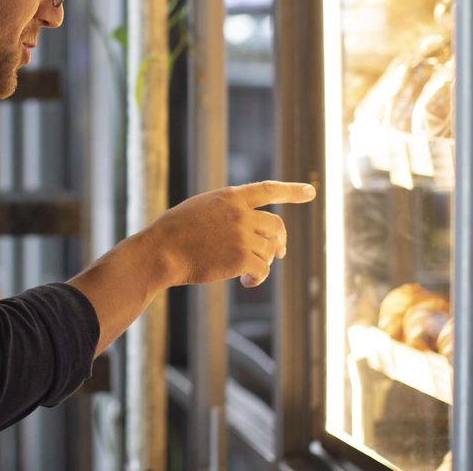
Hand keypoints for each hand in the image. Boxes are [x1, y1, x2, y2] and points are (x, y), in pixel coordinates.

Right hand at [141, 181, 315, 288]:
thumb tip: (250, 228)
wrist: (161, 251)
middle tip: (279, 253)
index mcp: (229, 197)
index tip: (311, 191)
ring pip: (270, 250)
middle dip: (280, 241)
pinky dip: (256, 278)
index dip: (292, 191)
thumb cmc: (173, 233)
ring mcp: (242, 235)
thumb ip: (226, 212)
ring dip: (263, 262)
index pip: (268, 190)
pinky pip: (262, 270)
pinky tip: (245, 282)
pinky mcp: (241, 258)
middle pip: (277, 226)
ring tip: (246, 272)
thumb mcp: (200, 209)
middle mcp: (240, 213)